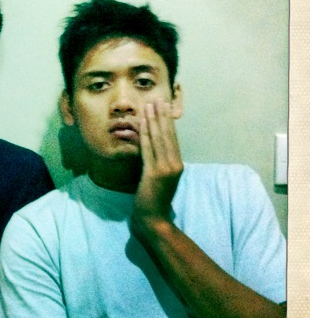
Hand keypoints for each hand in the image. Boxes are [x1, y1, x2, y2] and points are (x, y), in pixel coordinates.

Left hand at [132, 98, 183, 231]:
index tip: (163, 106)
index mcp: (177, 164)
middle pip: (167, 135)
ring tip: (149, 105)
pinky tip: (141, 123)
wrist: (153, 219)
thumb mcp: (157, 176)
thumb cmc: (153, 199)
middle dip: (161, 115)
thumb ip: (157, 161)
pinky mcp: (154, 173)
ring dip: (153, 120)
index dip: (167, 121)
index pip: (172, 138)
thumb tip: (150, 143)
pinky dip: (144, 134)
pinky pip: (148, 149)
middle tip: (157, 98)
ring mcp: (166, 169)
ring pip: (158, 139)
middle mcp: (175, 164)